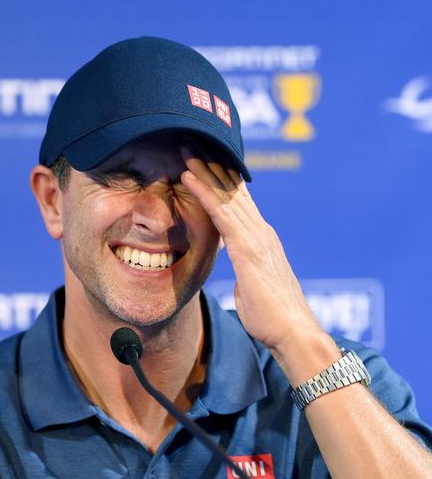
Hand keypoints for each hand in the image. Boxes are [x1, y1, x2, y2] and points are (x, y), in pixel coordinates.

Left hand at [179, 144, 324, 356]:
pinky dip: (203, 193)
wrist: (294, 334)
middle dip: (212, 166)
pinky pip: (220, 214)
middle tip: (192, 144)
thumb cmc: (272, 319)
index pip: (239, 202)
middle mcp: (260, 232)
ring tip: (185, 151)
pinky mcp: (248, 249)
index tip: (205, 161)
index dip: (222, 180)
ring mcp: (256, 238)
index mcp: (261, 240)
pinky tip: (188, 178)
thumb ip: (245, 272)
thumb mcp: (253, 287)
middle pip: (233, 191)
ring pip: (225, 196)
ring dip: (203, 172)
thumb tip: (239, 273)